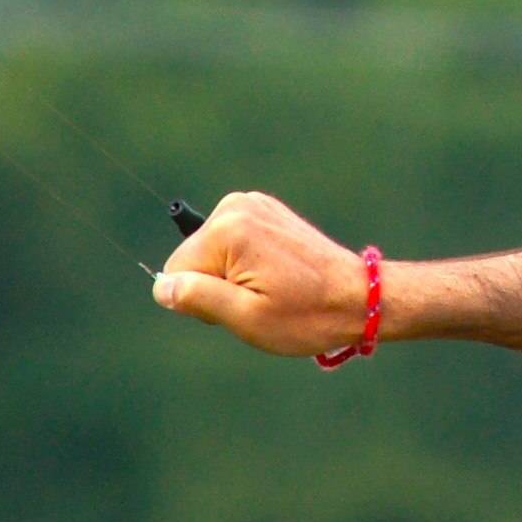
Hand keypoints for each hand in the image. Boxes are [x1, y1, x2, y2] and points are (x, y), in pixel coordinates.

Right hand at [152, 191, 378, 358]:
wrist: (361, 298)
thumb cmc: (306, 315)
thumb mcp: (246, 317)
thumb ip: (196, 298)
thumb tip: (161, 287)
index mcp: (227, 229)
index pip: (176, 273)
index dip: (201, 302)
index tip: (241, 307)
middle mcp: (236, 206)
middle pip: (192, 260)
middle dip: (215, 288)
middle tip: (260, 301)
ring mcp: (253, 204)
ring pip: (211, 254)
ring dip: (231, 279)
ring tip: (272, 289)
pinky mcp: (266, 210)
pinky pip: (231, 245)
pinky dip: (246, 265)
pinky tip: (276, 276)